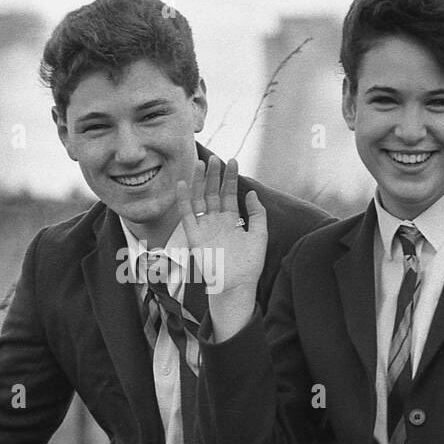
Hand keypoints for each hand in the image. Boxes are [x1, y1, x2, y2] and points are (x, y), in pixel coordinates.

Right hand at [175, 154, 266, 340]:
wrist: (236, 286)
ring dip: (200, 182)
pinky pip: (187, 215)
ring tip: (202, 163)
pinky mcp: (194, 236)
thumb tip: (252, 193)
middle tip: (216, 158)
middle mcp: (216, 222)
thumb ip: (257, 214)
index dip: (231, 178)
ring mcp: (204, 228)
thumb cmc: (249, 265)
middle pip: (213, 193)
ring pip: (200, 200)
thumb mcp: (259, 236)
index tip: (233, 161)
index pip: (229, 194)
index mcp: (231, 221)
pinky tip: (183, 184)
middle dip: (215, 175)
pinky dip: (184, 200)